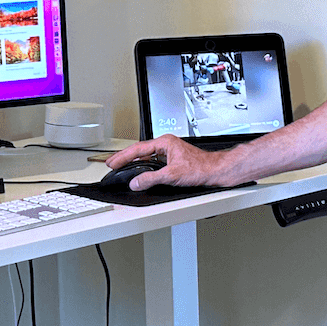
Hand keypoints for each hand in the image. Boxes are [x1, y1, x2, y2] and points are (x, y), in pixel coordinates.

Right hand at [106, 135, 229, 189]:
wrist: (215, 171)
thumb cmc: (201, 168)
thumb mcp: (172, 175)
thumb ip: (151, 179)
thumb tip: (136, 183)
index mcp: (165, 142)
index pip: (138, 149)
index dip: (123, 156)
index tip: (112, 162)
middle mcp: (166, 145)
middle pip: (140, 151)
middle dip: (124, 157)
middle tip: (111, 163)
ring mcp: (169, 152)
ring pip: (146, 156)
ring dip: (133, 162)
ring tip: (121, 167)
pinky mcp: (172, 160)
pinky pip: (152, 161)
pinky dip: (143, 166)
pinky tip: (139, 171)